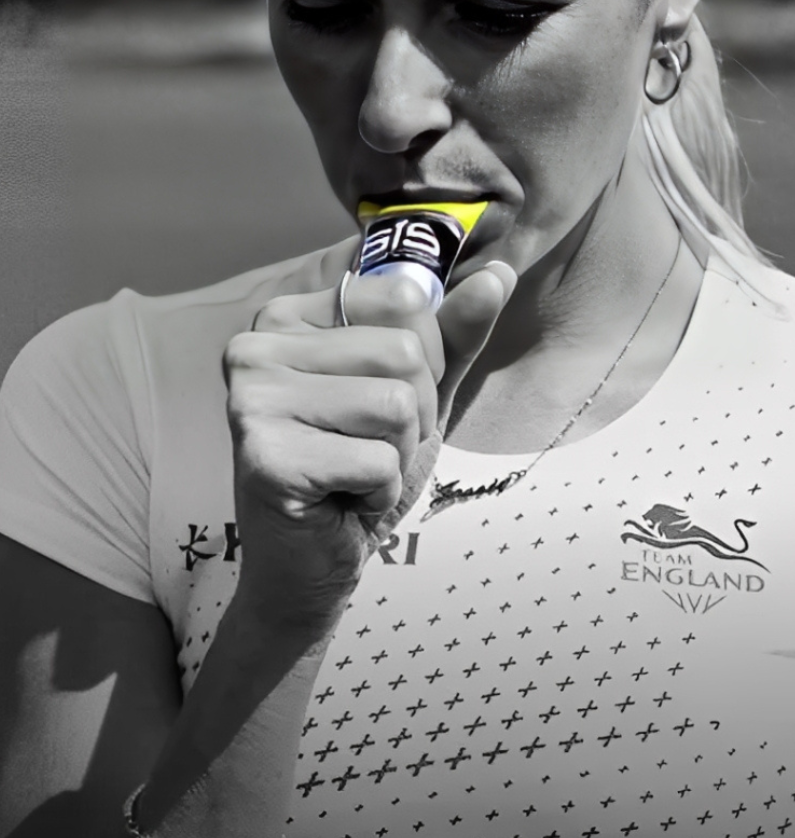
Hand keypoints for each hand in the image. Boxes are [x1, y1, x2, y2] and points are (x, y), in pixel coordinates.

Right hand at [223, 262, 515, 629]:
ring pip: (395, 404)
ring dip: (398, 455)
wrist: (310, 563)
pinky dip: (380, 492)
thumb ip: (454, 335)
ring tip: (355, 472)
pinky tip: (342, 500)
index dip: (426, 359)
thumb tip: (499, 274)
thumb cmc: (358, 470)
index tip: (382, 399)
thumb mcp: (419, 393)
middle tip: (369, 448)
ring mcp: (252, 401)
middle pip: (404, 352)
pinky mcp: (265, 457)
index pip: (403, 299)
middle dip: (415, 414)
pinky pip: (378, 460)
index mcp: (287, 315)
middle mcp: (256, 346)